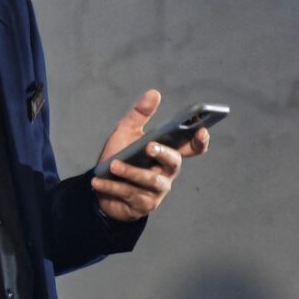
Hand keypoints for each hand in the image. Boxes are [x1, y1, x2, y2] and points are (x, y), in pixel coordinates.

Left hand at [92, 89, 207, 221]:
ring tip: (113, 165)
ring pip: (151, 181)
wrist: (100, 187)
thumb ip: (139, 115)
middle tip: (149, 147)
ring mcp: (157, 191)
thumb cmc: (119, 157)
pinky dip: (112, 187)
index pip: (191, 148)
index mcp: (167, 154)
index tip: (201, 131)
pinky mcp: (143, 205)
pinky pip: (130, 195)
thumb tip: (154, 93)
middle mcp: (167, 172)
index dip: (200, 141)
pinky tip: (98, 182)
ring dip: (131, 172)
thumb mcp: (125, 133)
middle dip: (164, 154)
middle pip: (174, 163)